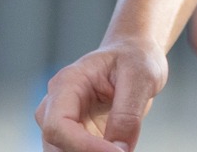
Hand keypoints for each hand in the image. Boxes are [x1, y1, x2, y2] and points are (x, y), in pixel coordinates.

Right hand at [35, 39, 167, 151]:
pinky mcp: (75, 136)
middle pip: (57, 144)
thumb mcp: (141, 78)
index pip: (58, 125)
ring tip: (122, 147)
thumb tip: (120, 150)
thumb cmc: (134, 58)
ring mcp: (63, 122)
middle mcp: (56, 105)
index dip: (84, 146)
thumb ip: (128, 114)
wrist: (134, 55)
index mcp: (67, 83)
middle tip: (123, 150)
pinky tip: (117, 148)